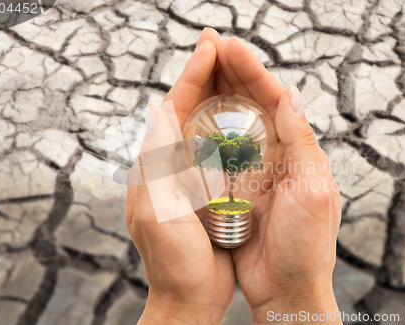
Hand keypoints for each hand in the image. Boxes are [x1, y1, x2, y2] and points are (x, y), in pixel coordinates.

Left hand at [125, 29, 235, 324]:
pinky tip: (248, 118)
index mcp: (155, 165)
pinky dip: (232, 126)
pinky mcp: (206, 189)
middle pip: (187, 109)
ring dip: (219, 95)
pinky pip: (218, 148)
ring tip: (237, 71)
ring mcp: (188, 176)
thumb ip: (157, 163)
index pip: (173, 108)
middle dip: (205, 76)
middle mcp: (168, 165)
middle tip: (223, 46)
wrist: (186, 297)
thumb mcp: (159, 212)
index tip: (212, 46)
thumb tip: (159, 108)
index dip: (193, 75)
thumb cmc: (173, 262)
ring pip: (204, 125)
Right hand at [214, 38, 342, 322]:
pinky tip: (193, 117)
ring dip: (219, 95)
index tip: (227, 47)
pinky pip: (219, 153)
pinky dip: (207, 132)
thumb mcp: (313, 190)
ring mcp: (255, 171)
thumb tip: (291, 93)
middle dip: (232, 74)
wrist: (287, 288)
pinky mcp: (236, 190)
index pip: (274, 99)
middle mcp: (278, 156)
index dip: (251, 71)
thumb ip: (302, 142)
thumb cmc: (307, 245)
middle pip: (254, 104)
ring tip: (200, 70)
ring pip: (235, 123)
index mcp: (299, 151)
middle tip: (209, 46)